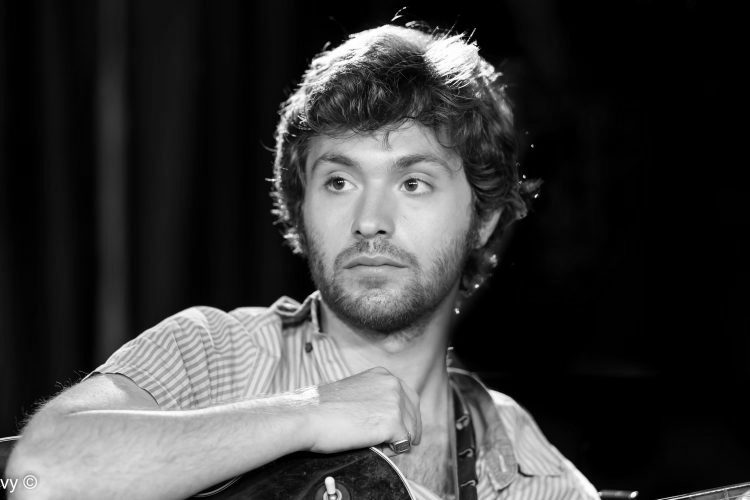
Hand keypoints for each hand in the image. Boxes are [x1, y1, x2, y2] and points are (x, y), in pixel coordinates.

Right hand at [306, 367, 421, 454]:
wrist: (307, 416)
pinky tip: (376, 448)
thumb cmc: (321, 408)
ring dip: (397, 441)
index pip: (408, 396)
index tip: (403, 427)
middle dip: (409, 429)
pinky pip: (402, 444)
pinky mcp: (393, 423)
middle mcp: (392, 384)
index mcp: (382, 374)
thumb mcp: (353, 391)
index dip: (406, 415)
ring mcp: (395, 402)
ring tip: (379, 446)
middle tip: (402, 443)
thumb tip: (380, 415)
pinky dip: (391, 451)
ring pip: (410, 430)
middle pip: (414, 413)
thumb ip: (371, 397)